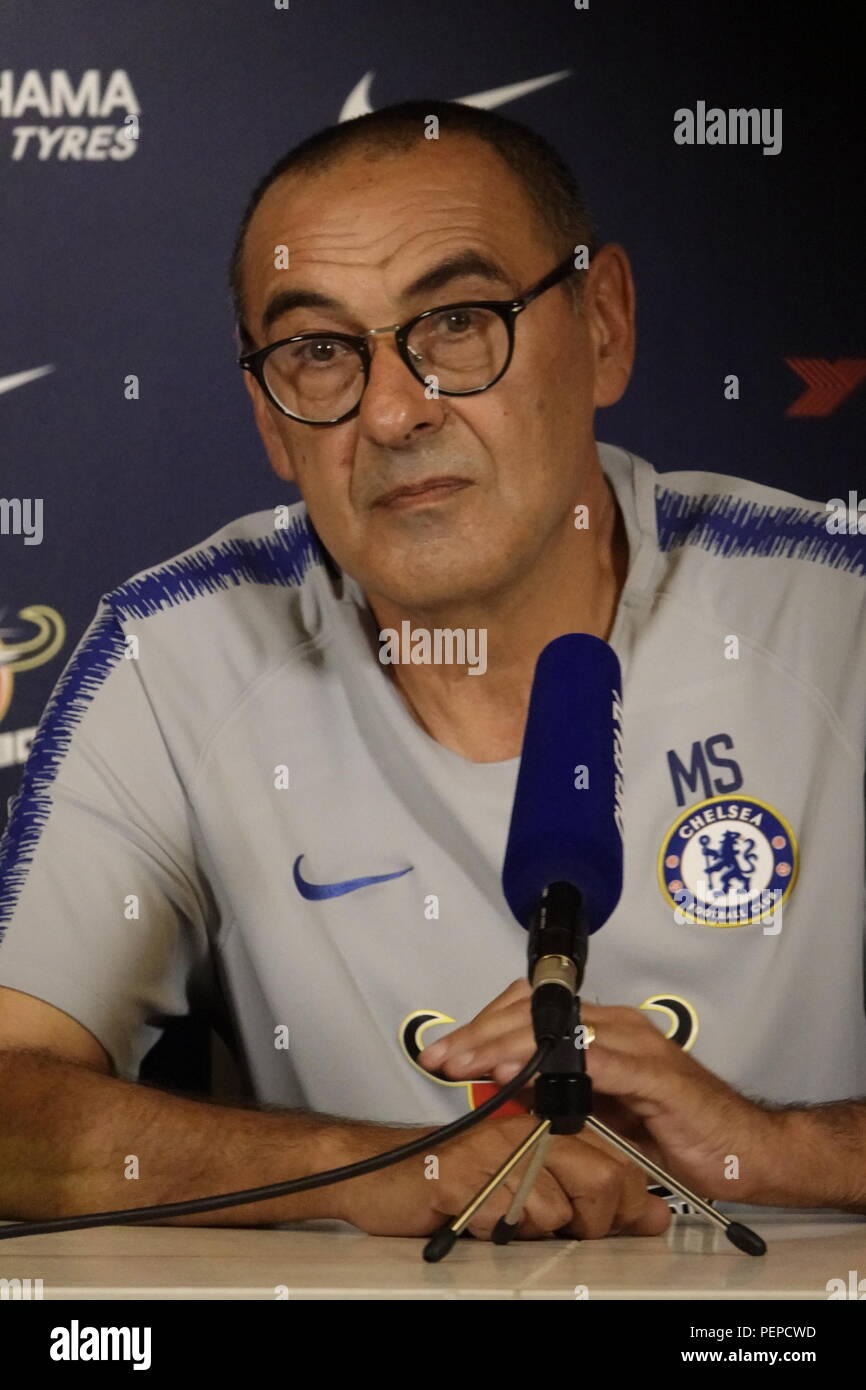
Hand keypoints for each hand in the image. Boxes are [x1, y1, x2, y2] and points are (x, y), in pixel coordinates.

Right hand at [328, 1112, 671, 1240]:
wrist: (380, 1174)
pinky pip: (507, 1216)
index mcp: (548, 1124)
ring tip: (506, 1217)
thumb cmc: (458, 1179)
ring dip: (535, 1231)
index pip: (619, 1161)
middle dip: (590, 1223)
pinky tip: (479, 1216)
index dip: (625, 1205)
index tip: (614, 1222)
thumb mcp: (535, 1189)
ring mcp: (497, 1148)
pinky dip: (498, 1231)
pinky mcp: (465, 1174)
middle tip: (557, 1228)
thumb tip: (652, 1215)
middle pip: (601, 1180)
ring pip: (556, 1208)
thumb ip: (596, 1198)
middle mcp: (528, 1129)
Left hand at [417, 978, 779, 1202]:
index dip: (483, 1027)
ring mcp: (638, 1046)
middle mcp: (618, 1028)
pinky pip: (599, 1061)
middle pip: (536, 1015)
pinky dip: (557, 1064)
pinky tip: (523, 1071)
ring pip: (559, 1031)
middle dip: (479, 1033)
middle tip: (440, 1054)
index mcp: (603, 1032)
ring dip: (506, 1043)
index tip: (444, 1050)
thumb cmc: (678, 1133)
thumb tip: (506, 1087)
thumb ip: (559, 1095)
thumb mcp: (602, 1115)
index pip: (531, 1012)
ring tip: (466, 1059)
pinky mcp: (657, 1075)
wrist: (745, 1152)